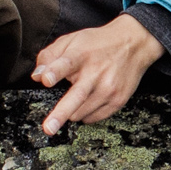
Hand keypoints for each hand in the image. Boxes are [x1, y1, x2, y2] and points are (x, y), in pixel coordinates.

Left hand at [31, 11, 163, 136]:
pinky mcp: (118, 100)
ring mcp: (109, 88)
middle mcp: (96, 73)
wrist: (134, 44)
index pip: (65, 64)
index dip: (54, 72)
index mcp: (81, 55)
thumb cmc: (98, 43)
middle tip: (48, 128)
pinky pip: (94, 118)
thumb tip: (36, 76)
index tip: (45, 80)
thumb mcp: (72, 40)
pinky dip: (85, 114)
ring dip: (72, 110)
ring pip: (81, 113)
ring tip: (79, 94)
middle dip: (60, 114)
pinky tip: (89, 100)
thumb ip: (50, 56)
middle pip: (76, 97)